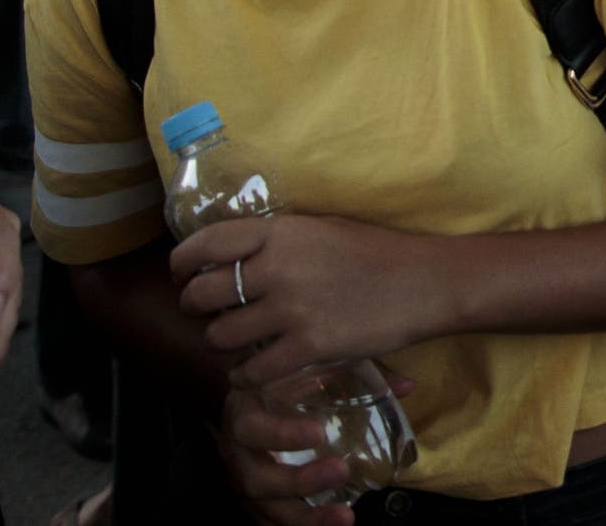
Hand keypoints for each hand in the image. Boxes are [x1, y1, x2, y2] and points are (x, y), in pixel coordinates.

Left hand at [172, 214, 445, 388]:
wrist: (424, 282)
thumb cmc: (374, 252)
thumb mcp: (320, 229)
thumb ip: (275, 241)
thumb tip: (227, 256)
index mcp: (281, 232)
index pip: (206, 243)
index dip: (182, 262)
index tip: (181, 275)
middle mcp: (279, 267)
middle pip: (202, 294)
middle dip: (195, 308)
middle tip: (210, 313)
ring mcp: (292, 309)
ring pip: (220, 336)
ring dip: (222, 343)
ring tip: (238, 341)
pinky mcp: (308, 347)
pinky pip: (251, 371)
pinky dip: (245, 376)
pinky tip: (254, 370)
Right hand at [216, 375, 417, 525]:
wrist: (251, 397)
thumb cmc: (286, 381)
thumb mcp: (312, 369)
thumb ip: (357, 374)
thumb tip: (408, 386)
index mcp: (244, 412)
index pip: (251, 427)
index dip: (281, 435)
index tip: (319, 434)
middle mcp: (236, 452)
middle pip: (254, 478)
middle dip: (297, 482)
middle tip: (340, 472)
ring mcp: (243, 480)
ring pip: (262, 508)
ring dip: (303, 518)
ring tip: (343, 517)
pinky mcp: (254, 501)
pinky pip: (266, 521)